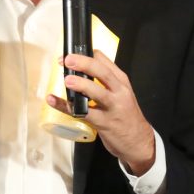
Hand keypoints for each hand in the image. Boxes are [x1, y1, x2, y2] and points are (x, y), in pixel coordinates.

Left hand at [46, 51, 155, 175]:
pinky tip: (53, 100)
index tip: (73, 52)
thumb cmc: (126, 115)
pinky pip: (84, 114)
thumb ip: (106, 82)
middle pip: (104, 74)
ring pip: (98, 93)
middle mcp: (119, 93)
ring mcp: (113, 108)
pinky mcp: (104, 124)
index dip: (88, 55)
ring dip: (82, 85)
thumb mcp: (122, 94)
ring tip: (68, 80)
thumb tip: (82, 68)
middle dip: (86, 64)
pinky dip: (66, 107)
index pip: (106, 62)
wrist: (139, 141)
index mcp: (121, 82)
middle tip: (69, 60)